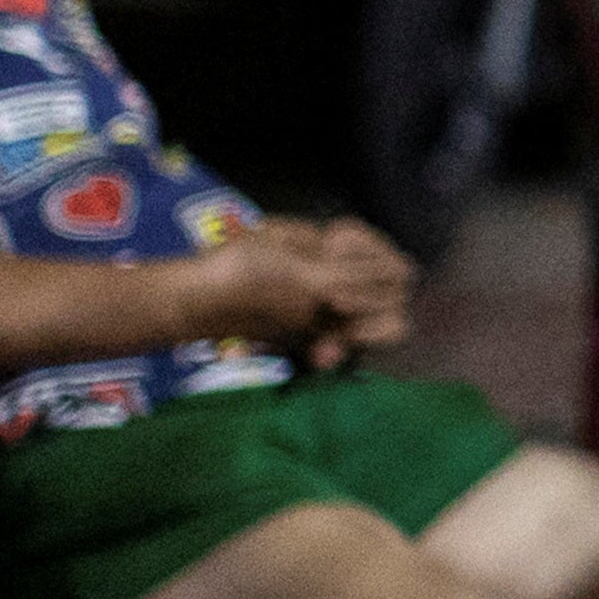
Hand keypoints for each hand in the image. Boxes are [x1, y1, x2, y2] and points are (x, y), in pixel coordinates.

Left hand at [215, 215, 414, 368]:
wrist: (196, 302)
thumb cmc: (241, 272)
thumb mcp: (300, 268)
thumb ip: (353, 278)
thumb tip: (402, 281)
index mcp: (339, 242)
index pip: (393, 260)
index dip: (378, 279)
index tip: (342, 292)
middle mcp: (343, 271)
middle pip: (394, 293)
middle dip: (374, 310)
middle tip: (344, 321)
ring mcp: (331, 303)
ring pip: (381, 323)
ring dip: (365, 335)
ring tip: (334, 347)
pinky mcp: (316, 333)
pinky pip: (348, 345)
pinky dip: (339, 350)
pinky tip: (322, 356)